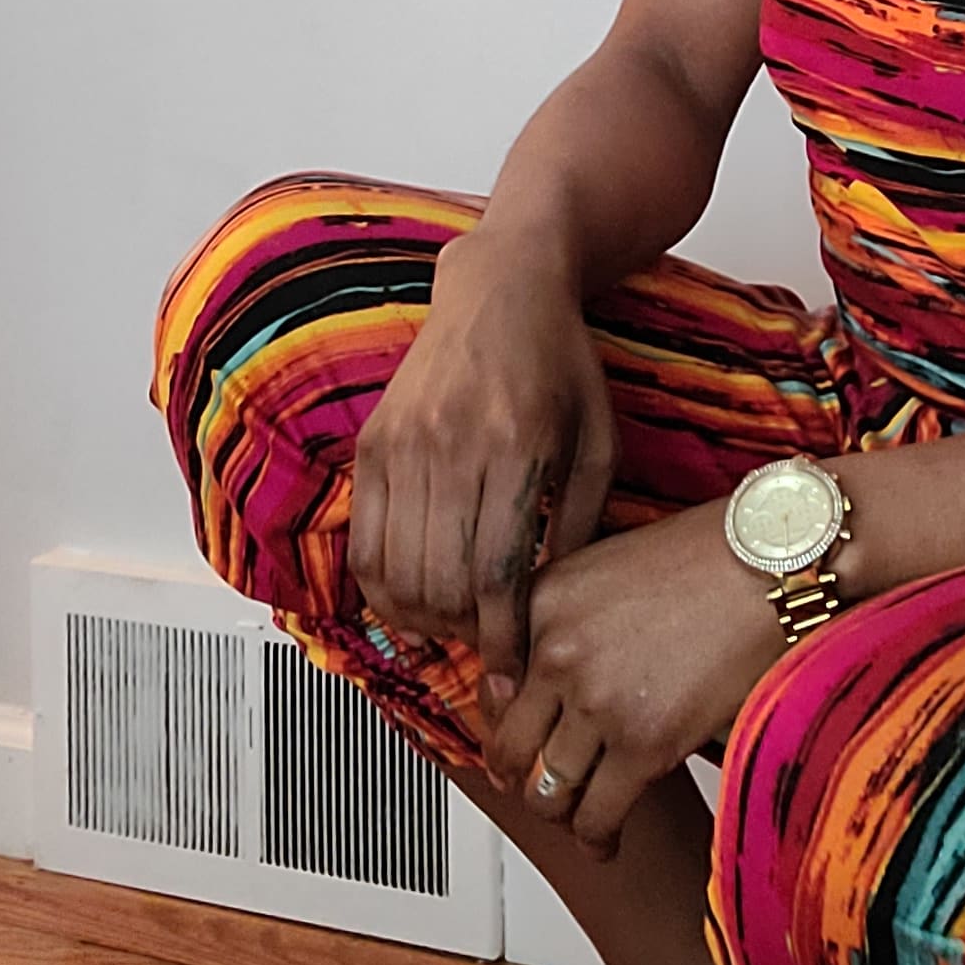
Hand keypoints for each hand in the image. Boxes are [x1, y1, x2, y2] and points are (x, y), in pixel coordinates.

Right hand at [348, 212, 618, 696]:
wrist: (502, 288)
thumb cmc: (562, 363)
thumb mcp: (599, 438)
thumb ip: (584, 521)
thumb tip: (557, 604)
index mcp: (520, 445)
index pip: (500, 572)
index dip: (502, 640)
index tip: (509, 677)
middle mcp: (455, 445)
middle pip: (443, 582)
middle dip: (464, 635)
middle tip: (484, 649)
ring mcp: (406, 443)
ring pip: (397, 571)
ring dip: (421, 621)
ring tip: (450, 631)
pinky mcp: (374, 442)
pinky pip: (364, 541)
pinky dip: (380, 591)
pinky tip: (406, 609)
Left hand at [479, 499, 786, 859]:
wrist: (775, 561)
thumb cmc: (711, 554)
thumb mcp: (612, 563)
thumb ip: (569, 613)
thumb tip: (551, 665)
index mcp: (544, 600)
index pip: (490, 683)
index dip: (504, 719)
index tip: (515, 738)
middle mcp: (556, 652)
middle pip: (509, 746)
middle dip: (521, 776)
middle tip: (537, 786)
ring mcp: (597, 701)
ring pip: (548, 790)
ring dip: (562, 811)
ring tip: (579, 816)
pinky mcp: (643, 744)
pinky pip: (597, 816)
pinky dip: (597, 838)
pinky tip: (606, 839)